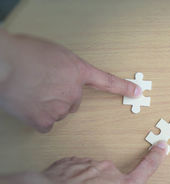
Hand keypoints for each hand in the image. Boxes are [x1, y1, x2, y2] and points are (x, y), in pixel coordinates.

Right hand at [0, 29, 140, 131]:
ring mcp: (60, 108)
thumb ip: (65, 69)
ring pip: (58, 112)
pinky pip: (46, 124)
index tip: (137, 92)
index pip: (106, 81)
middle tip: (42, 86)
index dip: (123, 87)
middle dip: (61, 97)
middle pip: (73, 102)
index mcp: (77, 72)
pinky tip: (28, 106)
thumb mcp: (53, 54)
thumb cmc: (23, 53)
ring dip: (48, 106)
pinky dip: (38, 118)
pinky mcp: (44, 121)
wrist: (2, 64)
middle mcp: (73, 92)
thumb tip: (61, 80)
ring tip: (30, 92)